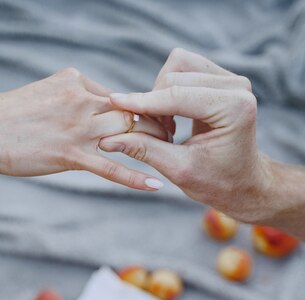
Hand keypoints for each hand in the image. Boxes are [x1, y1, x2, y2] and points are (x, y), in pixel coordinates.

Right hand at [0, 67, 164, 190]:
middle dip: (156, 123)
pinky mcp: (70, 155)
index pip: (120, 96)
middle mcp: (81, 100)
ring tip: (170, 154)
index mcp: (76, 81)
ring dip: (153, 144)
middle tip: (171, 135)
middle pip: (132, 111)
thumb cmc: (8, 115)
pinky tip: (156, 184)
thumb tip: (94, 107)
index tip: (156, 119)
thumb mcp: (45, 94)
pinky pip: (111, 167)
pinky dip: (136, 177)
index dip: (142, 109)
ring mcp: (77, 128)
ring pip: (128, 134)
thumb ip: (73, 97)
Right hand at [99, 48, 271, 222]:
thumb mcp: (178, 171)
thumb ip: (145, 150)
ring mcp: (232, 79)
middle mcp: (237, 86)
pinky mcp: (224, 78)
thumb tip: (107, 140)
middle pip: (175, 74)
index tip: (113, 103)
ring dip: (160, 93)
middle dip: (154, 101)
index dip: (142, 101)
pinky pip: (185, 70)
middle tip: (151, 134)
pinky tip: (170, 117)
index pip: (176, 95)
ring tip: (163, 127)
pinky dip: (169, 90)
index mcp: (234, 108)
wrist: (243, 183)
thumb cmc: (217, 183)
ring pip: (178, 66)